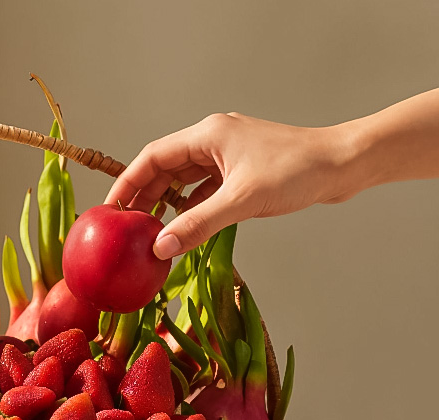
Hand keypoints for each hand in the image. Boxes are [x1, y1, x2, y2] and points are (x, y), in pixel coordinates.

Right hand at [105, 113, 357, 258]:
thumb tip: (161, 247)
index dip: (127, 182)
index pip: (152, 157)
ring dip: (167, 202)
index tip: (111, 208)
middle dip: (144, 195)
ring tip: (149, 229)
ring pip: (184, 178)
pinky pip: (205, 188)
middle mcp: (214, 140)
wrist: (345, 164)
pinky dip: (191, 206)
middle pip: (164, 167)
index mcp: (208, 135)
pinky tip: (184, 226)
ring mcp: (229, 155)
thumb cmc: (298, 172)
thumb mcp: (242, 201)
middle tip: (126, 226)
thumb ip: (198, 224)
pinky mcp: (242, 170)